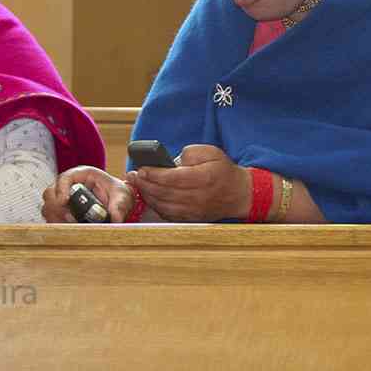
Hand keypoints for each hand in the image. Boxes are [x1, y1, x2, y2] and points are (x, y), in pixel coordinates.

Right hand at [41, 166, 137, 222]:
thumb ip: (119, 205)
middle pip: (50, 192)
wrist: (118, 202)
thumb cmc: (118, 193)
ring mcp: (64, 198)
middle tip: (69, 218)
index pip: (65, 177)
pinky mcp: (63, 212)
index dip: (61, 188)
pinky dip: (57, 224)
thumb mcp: (122, 196)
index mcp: (83, 175)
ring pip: (48, 206)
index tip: (64, 201)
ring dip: (55, 218)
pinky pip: (52, 218)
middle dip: (56, 207)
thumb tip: (116, 217)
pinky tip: (68, 230)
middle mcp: (70, 185)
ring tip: (71, 225)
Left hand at [127, 145, 250, 221]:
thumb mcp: (211, 152)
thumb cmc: (223, 171)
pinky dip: (155, 206)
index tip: (141, 168)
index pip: (171, 178)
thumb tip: (171, 161)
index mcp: (203, 178)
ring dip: (147, 195)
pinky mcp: (190, 218)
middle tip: (132, 176)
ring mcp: (193, 211)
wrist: (238, 194)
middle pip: (163, 192)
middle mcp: (197, 197)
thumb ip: (190, 153)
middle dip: (144, 184)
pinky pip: (167, 214)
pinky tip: (150, 196)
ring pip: (162, 205)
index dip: (152, 174)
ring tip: (138, 184)